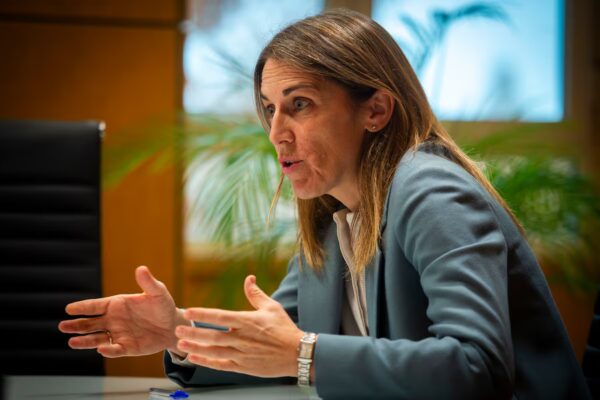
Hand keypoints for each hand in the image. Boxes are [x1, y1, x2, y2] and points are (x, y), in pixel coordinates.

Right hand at [58, 266, 185, 357]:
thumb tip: (141, 268)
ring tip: (71, 342)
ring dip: (85, 341)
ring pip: (97, 339)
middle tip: (62, 326)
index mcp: (117, 305)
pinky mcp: (127, 347)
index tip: (69, 308)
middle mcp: (113, 320)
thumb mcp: (157, 292)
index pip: (95, 306)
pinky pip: (115, 349)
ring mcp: (118, 334)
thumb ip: (148, 282)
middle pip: (90, 323)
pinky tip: (101, 349)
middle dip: (76, 325)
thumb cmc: (163, 305)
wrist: (173, 325)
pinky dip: (108, 350)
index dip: (82, 307)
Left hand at [175, 275, 304, 377]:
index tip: (188, 311)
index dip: (203, 314)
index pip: (221, 317)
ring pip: (214, 351)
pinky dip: (206, 362)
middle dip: (194, 332)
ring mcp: (242, 354)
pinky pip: (221, 364)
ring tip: (180, 343)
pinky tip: (194, 358)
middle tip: (177, 329)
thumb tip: (249, 278)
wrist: (297, 354)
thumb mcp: (272, 307)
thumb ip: (255, 294)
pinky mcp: (244, 367)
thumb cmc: (284, 329)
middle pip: (213, 336)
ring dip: (196, 347)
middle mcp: (243, 338)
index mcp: (248, 321)